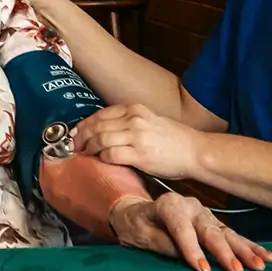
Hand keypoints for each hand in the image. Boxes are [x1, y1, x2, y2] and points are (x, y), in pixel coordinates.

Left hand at [73, 103, 205, 181]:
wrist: (196, 152)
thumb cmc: (175, 140)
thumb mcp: (150, 121)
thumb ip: (128, 122)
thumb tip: (102, 131)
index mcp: (136, 109)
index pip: (100, 114)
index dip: (84, 124)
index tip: (76, 133)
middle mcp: (134, 120)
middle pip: (96, 126)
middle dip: (81, 137)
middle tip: (75, 146)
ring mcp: (137, 136)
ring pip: (100, 139)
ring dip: (88, 148)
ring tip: (85, 155)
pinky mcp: (140, 154)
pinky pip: (110, 154)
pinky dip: (101, 158)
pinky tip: (100, 161)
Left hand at [108, 192, 271, 270]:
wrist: (136, 212)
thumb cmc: (136, 225)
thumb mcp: (139, 235)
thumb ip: (161, 243)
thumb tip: (183, 255)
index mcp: (169, 205)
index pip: (182, 229)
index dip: (192, 249)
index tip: (203, 269)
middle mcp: (190, 206)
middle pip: (209, 231)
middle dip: (224, 251)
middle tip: (237, 269)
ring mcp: (204, 214)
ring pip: (226, 233)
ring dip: (244, 250)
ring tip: (260, 264)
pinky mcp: (213, 222)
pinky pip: (233, 235)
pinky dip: (249, 245)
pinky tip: (266, 255)